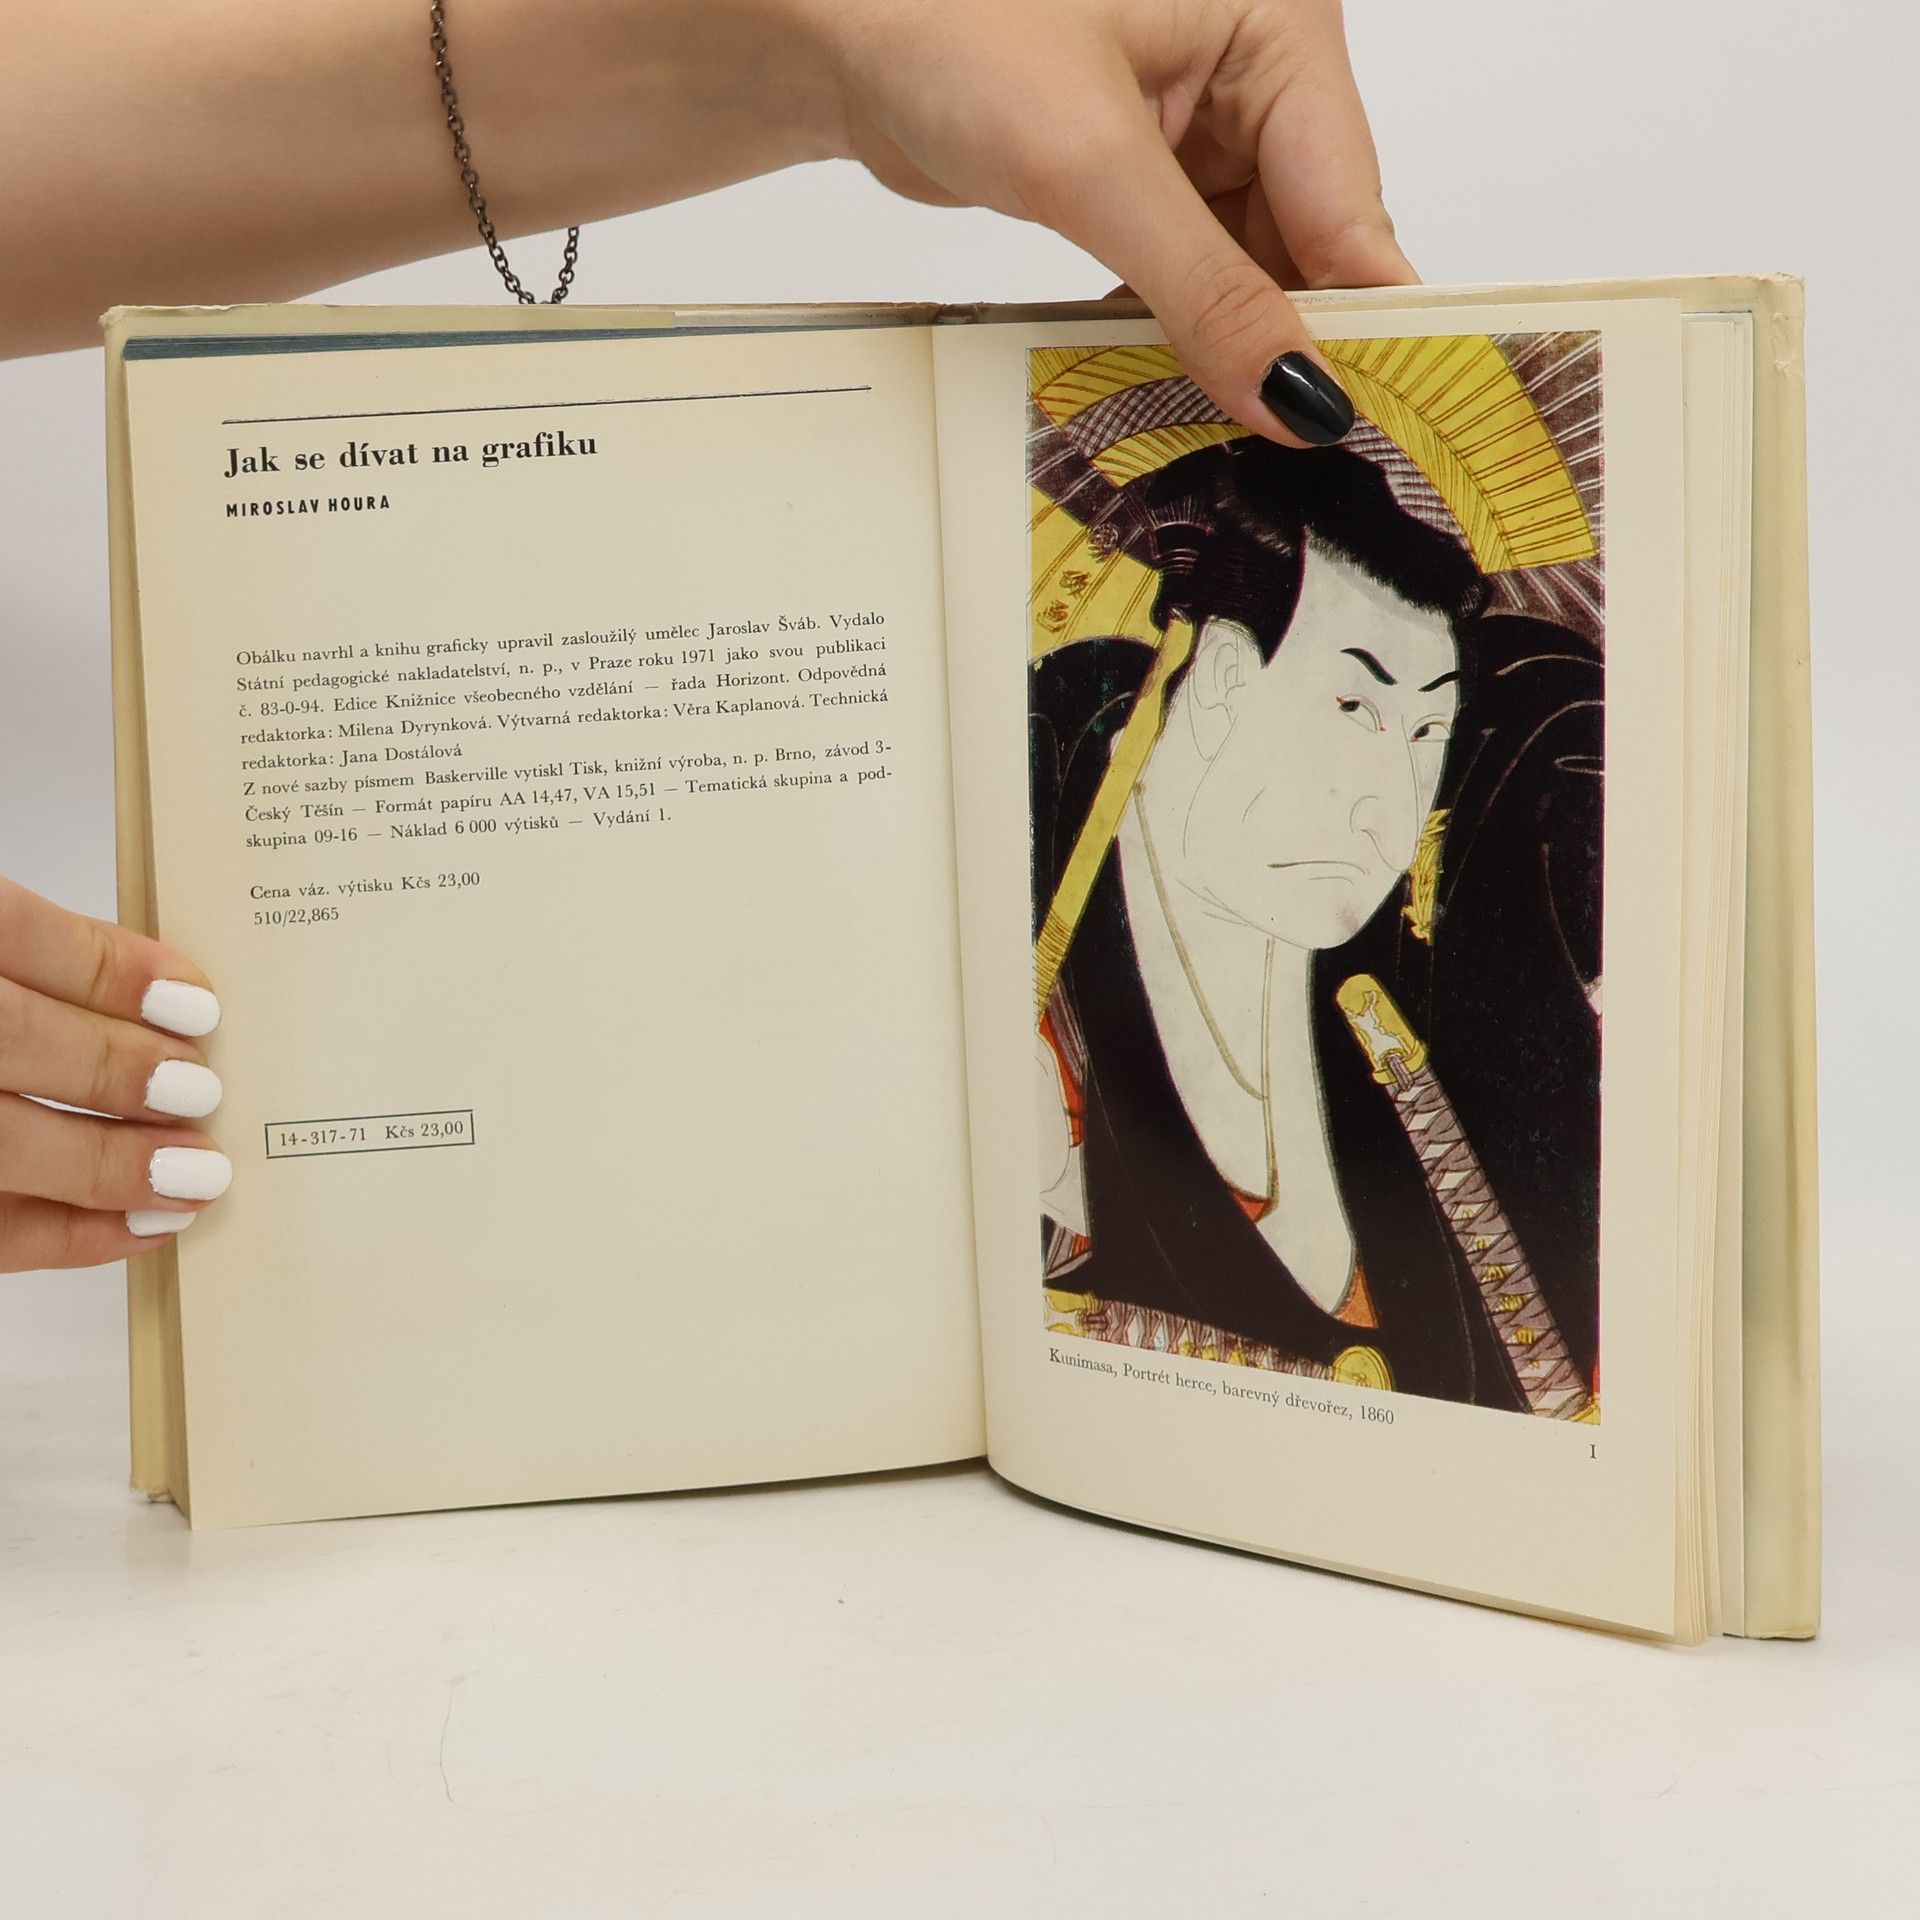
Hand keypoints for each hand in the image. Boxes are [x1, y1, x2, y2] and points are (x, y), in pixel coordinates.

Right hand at [0, 877, 228, 1271]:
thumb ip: (24, 958)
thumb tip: (152, 993)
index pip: (7, 931)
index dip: (107, 970)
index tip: (194, 1002)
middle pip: (4, 1039)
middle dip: (114, 1069)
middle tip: (199, 1090)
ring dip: (102, 1163)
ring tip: (191, 1174)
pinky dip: (63, 1236)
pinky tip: (138, 1230)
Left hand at [811, 0, 1413, 443]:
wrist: (835, 24)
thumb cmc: (948, 20)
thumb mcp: (1090, 166)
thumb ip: (1203, 288)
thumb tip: (1294, 397)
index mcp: (1279, 26)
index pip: (1350, 201)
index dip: (1356, 321)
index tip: (1358, 425)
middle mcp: (1252, 71)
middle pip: (1307, 244)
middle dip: (1285, 345)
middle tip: (1286, 454)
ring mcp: (1198, 125)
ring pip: (1246, 270)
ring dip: (1223, 348)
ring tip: (1217, 431)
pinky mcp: (1143, 173)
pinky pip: (1188, 272)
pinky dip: (1173, 329)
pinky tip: (1160, 384)